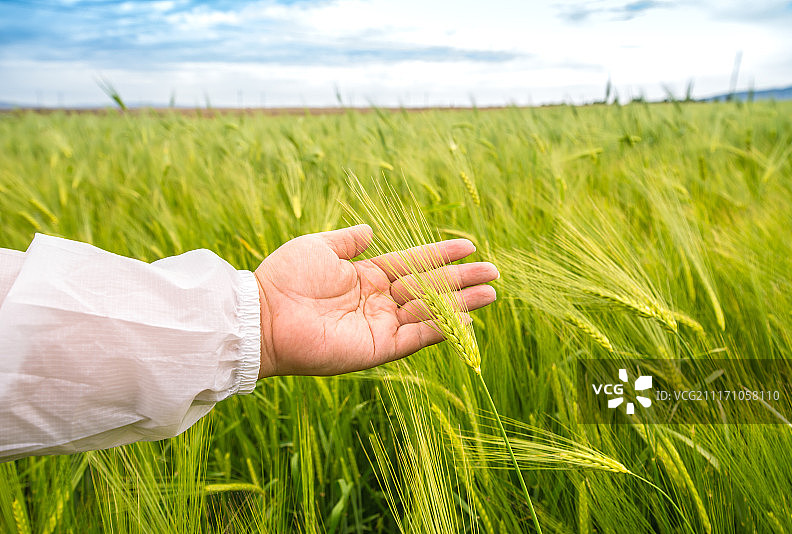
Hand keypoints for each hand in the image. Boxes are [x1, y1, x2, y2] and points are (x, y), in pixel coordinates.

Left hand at [254, 224, 498, 376]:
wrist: (265, 315)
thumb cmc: (286, 278)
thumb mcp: (319, 247)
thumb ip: (347, 240)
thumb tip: (370, 229)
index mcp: (366, 276)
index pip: (413, 263)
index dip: (440, 254)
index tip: (468, 246)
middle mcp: (378, 301)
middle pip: (429, 288)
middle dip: (461, 279)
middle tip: (494, 271)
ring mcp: (380, 326)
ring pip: (430, 312)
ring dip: (461, 303)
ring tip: (492, 292)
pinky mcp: (378, 348)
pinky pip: (417, 337)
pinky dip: (442, 327)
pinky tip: (466, 316)